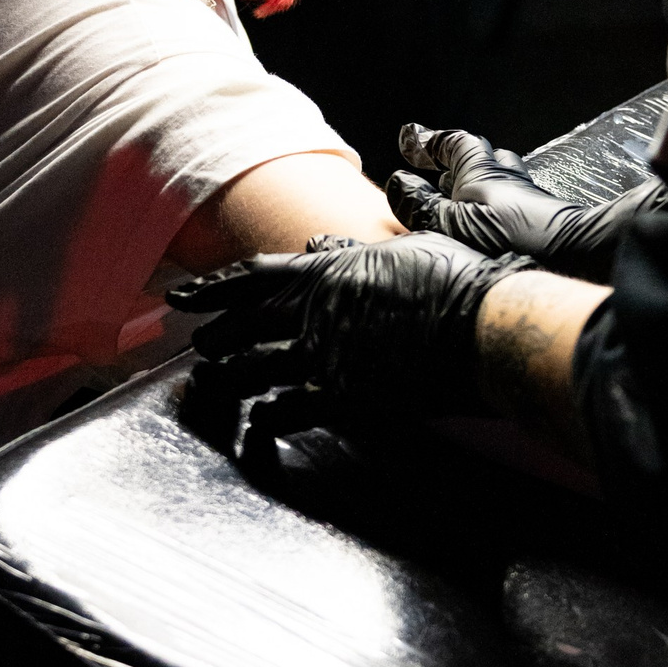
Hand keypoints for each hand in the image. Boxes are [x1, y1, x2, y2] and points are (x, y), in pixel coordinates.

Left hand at [171, 233, 531, 432]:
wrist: (484, 328)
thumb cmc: (458, 282)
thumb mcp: (407, 248)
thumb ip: (357, 248)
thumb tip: (324, 242)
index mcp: (330, 270)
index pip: (255, 276)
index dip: (213, 288)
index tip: (183, 298)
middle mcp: (317, 311)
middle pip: (244, 325)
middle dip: (215, 337)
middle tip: (199, 347)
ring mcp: (327, 356)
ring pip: (254, 370)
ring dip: (227, 380)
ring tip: (212, 387)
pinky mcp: (345, 397)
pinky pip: (288, 411)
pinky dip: (267, 418)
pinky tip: (258, 424)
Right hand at [385, 124, 667, 282]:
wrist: (578, 256)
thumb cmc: (514, 239)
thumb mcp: (457, 224)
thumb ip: (426, 205)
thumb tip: (400, 182)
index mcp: (481, 173)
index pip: (454, 143)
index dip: (430, 140)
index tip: (409, 139)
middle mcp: (505, 179)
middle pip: (479, 158)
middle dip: (454, 161)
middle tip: (431, 168)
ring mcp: (526, 200)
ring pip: (498, 181)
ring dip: (476, 185)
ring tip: (457, 198)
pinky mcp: (542, 222)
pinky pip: (511, 206)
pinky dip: (493, 209)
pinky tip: (488, 228)